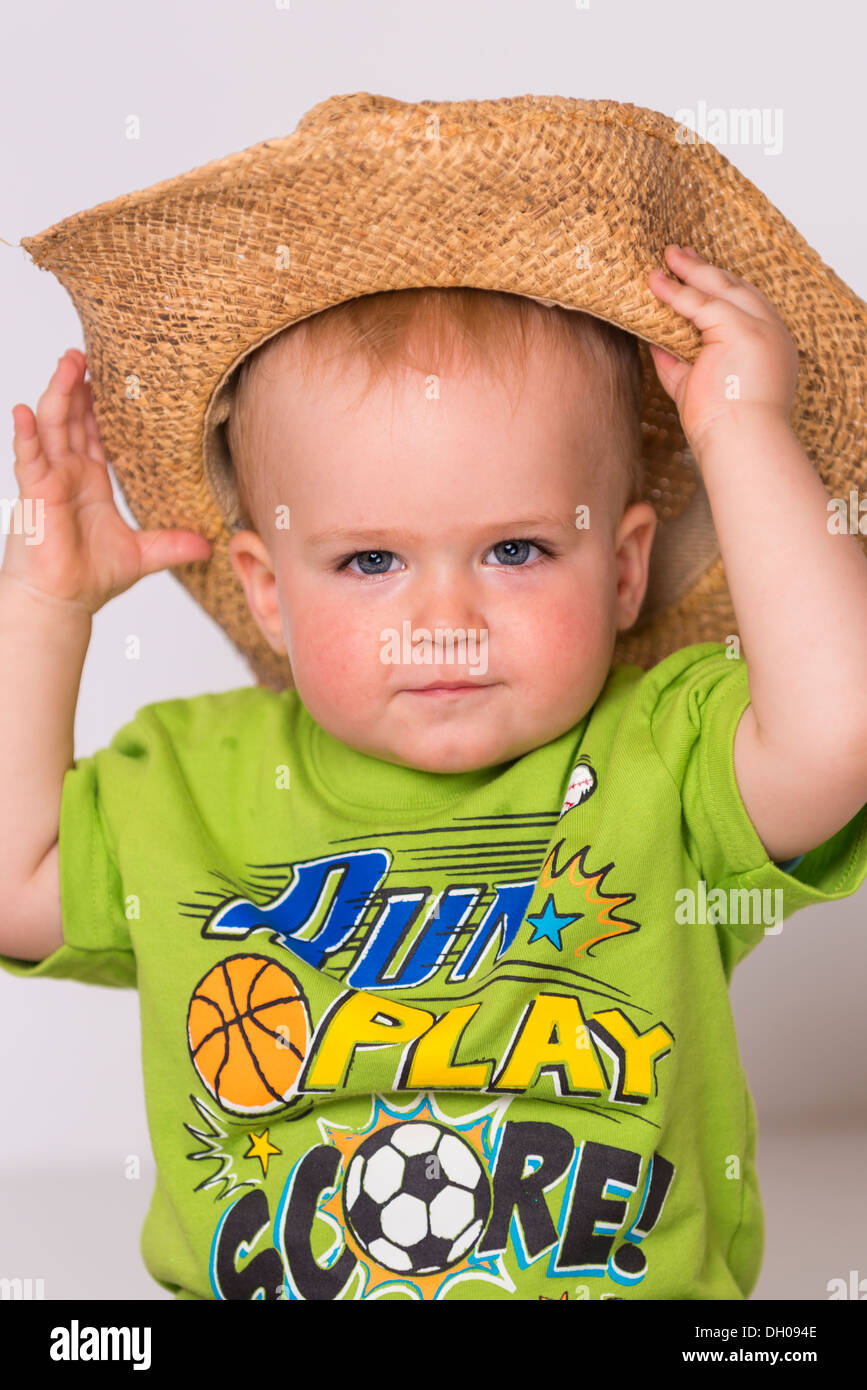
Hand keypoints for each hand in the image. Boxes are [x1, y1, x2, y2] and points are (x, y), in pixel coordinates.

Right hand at [4, 348, 212, 614]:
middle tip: (88, 352)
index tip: (111, 375)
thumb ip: (173, 545)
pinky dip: (25, 435)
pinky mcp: (34, 495)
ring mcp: (49, 480)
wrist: (62, 602)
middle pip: (72, 419)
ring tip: (67, 363)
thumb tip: (209, 546)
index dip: (100, 405)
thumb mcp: (142, 555)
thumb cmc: (89, 578)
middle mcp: (68, 474)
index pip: (95, 433)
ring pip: (51, 427)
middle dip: (78, 386)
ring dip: (57, 394)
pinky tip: (25, 411)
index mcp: (91, 481)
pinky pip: (27, 459)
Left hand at [647, 245, 799, 457]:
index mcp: (768, 347)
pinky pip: (702, 304)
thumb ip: (677, 362)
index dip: (717, 288)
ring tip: (665, 258)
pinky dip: (676, 292)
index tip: (695, 275)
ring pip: (721, 289)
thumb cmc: (723, 427)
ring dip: (690, 271)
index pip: (743, 306)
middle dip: (705, 270)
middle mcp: (770, 332)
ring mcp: (760, 328)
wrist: (741, 444)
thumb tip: (652, 341)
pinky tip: (656, 283)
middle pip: (736, 288)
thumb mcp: (697, 386)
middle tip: (677, 253)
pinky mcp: (742, 330)